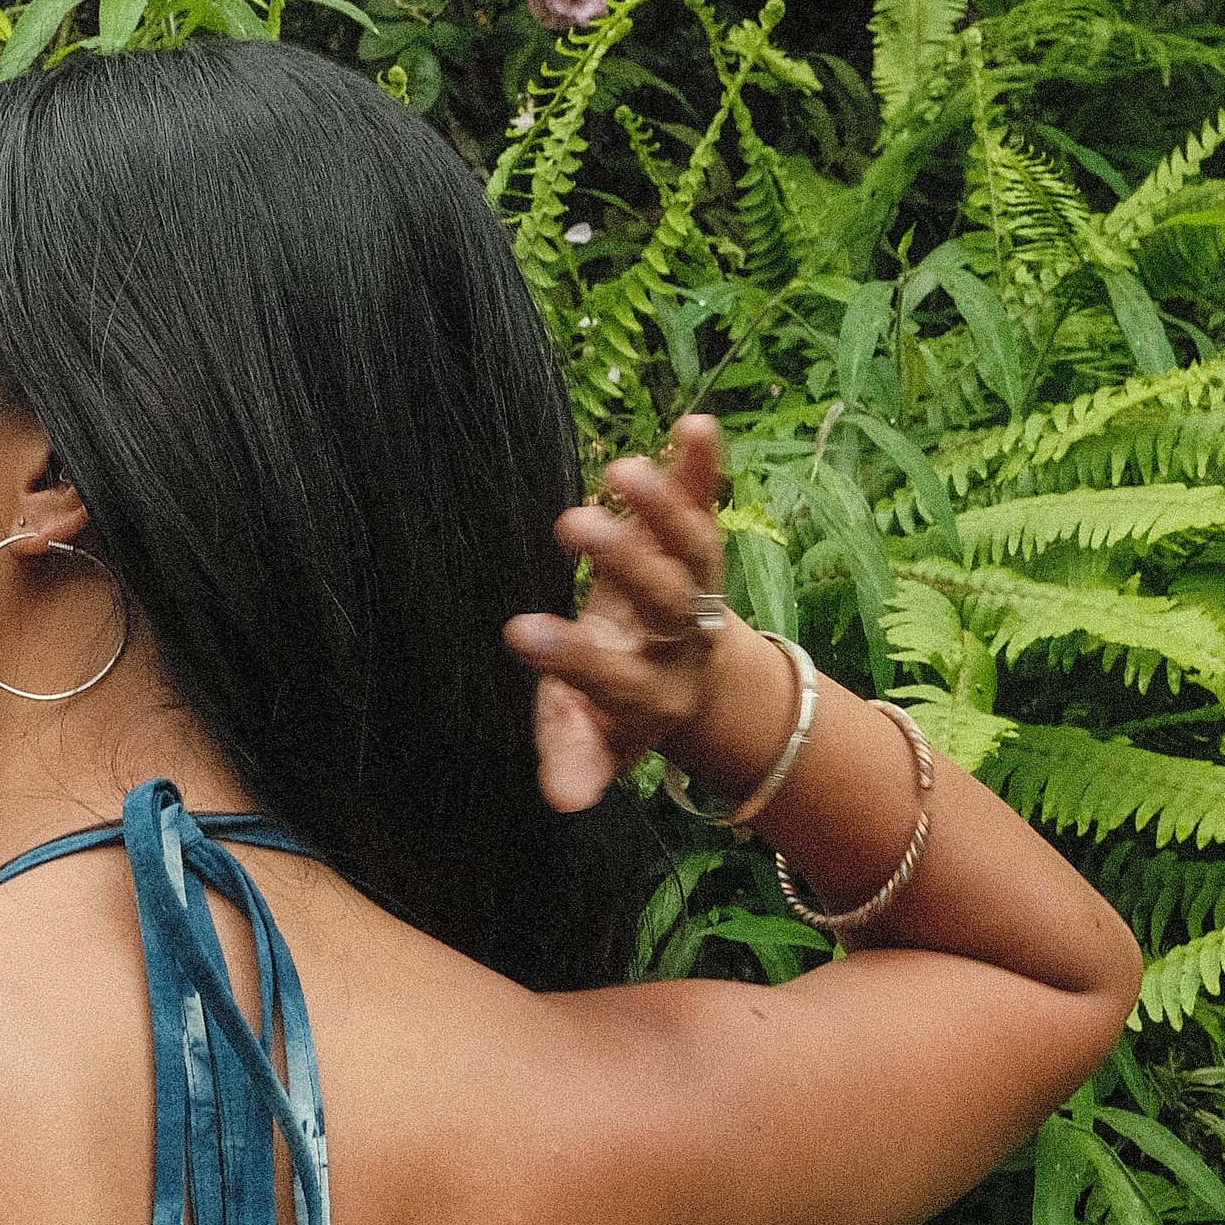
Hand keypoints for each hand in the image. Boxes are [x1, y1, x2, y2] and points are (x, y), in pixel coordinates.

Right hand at [504, 415, 729, 813]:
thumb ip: (573, 760)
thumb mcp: (589, 743)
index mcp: (652, 693)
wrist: (681, 677)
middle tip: (572, 528)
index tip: (518, 632)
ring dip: (663, 507)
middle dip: (625, 564)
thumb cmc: (611, 707)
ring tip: (624, 470)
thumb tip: (566, 799)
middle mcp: (681, 639)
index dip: (572, 657)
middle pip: (665, 600)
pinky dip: (703, 467)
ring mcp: (695, 587)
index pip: (614, 676)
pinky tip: (697, 425)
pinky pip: (705, 503)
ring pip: (692, 547)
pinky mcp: (699, 541)